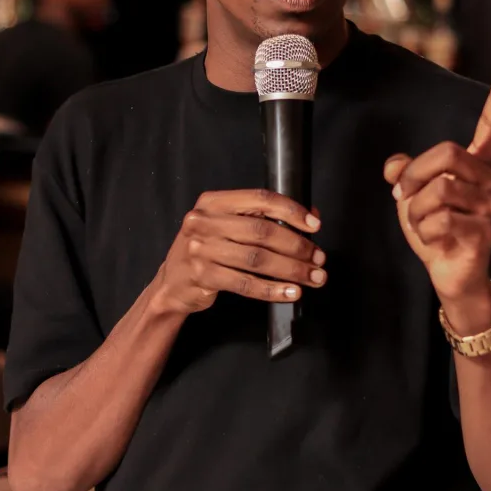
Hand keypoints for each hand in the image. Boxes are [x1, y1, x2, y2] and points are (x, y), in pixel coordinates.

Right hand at [156, 189, 325, 314]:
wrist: (172, 284)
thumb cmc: (207, 251)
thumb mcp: (228, 226)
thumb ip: (265, 218)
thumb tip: (310, 216)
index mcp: (213, 202)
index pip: (260, 199)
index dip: (292, 211)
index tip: (314, 225)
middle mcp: (203, 222)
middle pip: (262, 231)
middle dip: (297, 246)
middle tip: (318, 258)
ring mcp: (200, 250)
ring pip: (258, 259)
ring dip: (291, 270)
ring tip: (312, 277)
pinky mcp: (203, 276)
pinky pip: (246, 284)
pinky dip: (272, 290)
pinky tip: (290, 292)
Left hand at [383, 71, 490, 310]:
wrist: (450, 275)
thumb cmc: (435, 232)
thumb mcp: (412, 198)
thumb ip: (404, 175)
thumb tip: (394, 164)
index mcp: (479, 167)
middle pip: (446, 154)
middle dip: (413, 175)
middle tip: (402, 196)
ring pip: (439, 190)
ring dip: (415, 211)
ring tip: (423, 226)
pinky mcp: (484, 231)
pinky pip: (439, 219)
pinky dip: (423, 231)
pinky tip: (435, 241)